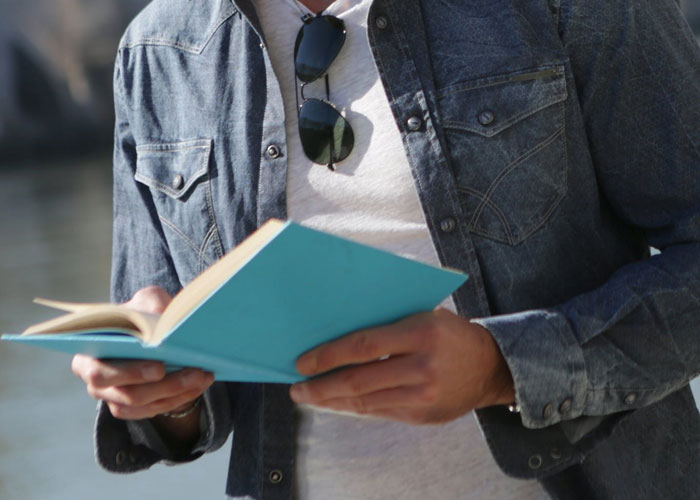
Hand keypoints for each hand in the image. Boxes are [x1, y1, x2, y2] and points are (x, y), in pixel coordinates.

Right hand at [71, 286, 213, 419]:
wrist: (151, 331)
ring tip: (203, 376)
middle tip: (193, 373)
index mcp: (88, 352)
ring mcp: (113, 397)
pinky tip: (200, 383)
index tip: (160, 368)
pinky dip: (181, 397)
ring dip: (178, 392)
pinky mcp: (132, 407)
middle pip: (126, 395)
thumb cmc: (144, 314)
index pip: (98, 372)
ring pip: (144, 405)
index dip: (129, 373)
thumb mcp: (147, 301)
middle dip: (163, 386)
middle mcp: (96, 381)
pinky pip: (155, 409)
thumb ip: (152, 303)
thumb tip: (165, 318)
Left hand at [289, 308, 514, 424]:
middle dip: (321, 386)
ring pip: (365, 402)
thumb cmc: (449, 334)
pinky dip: (354, 408)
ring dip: (331, 401)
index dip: (328, 355)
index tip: (303, 362)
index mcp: (421, 333)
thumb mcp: (423, 316)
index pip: (363, 345)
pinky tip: (338, 403)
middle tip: (297, 387)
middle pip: (359, 380)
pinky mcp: (422, 416)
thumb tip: (339, 337)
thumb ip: (388, 325)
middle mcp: (422, 366)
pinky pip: (379, 412)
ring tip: (309, 396)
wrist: (491, 367)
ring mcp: (423, 395)